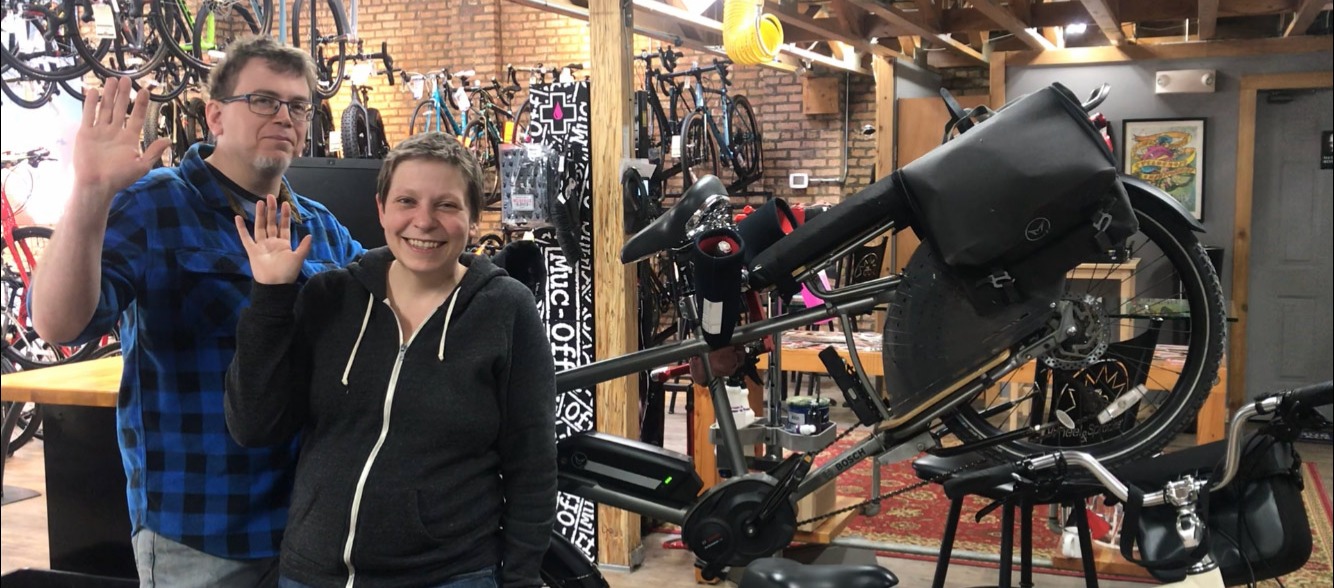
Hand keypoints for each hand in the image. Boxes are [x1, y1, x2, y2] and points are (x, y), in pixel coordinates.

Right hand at [74, 77, 170, 198]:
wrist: (96, 184)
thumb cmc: (119, 178)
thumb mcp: (141, 165)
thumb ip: (153, 151)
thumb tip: (168, 140)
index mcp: (129, 138)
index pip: (137, 117)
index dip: (141, 104)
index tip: (144, 91)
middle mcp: (115, 132)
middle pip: (121, 109)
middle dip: (124, 94)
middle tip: (127, 79)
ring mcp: (100, 131)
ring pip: (105, 108)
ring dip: (109, 94)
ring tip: (112, 80)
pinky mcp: (86, 133)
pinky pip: (88, 115)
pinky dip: (90, 103)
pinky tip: (93, 91)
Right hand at [235, 195, 311, 284]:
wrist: (274, 285)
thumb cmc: (287, 273)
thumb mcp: (298, 258)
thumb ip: (303, 247)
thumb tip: (309, 235)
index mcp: (284, 244)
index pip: (284, 226)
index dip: (284, 215)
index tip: (285, 203)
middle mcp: (272, 242)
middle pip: (271, 223)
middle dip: (272, 211)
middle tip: (271, 196)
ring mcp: (261, 245)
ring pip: (260, 227)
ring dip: (260, 215)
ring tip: (260, 202)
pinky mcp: (252, 250)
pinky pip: (245, 237)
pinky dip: (241, 228)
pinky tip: (238, 217)